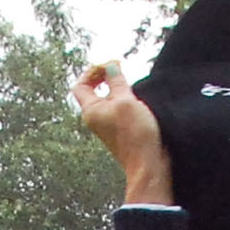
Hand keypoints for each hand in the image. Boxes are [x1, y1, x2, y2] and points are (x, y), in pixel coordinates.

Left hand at [75, 61, 175, 207]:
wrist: (148, 163)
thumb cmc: (135, 135)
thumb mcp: (125, 101)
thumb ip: (116, 81)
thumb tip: (110, 65)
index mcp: (91, 111)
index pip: (81, 85)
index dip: (92, 72)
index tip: (110, 67)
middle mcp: (96, 118)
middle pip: (93, 90)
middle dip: (106, 77)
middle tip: (121, 71)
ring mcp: (108, 124)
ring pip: (108, 98)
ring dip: (118, 88)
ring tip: (132, 86)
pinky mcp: (121, 129)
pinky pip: (118, 108)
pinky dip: (126, 99)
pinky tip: (138, 100)